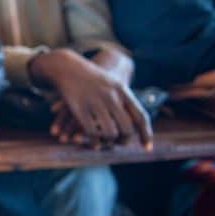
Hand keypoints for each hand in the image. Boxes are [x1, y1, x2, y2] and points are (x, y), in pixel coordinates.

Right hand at [31, 49, 151, 148]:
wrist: (67, 66)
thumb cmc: (90, 77)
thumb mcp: (111, 83)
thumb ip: (123, 100)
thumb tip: (136, 121)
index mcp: (122, 91)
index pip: (140, 117)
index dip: (146, 134)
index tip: (147, 148)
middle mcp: (111, 97)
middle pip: (127, 128)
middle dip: (124, 140)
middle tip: (120, 143)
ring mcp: (95, 103)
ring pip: (110, 133)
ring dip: (109, 142)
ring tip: (106, 143)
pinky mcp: (80, 109)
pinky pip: (91, 132)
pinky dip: (94, 141)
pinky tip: (93, 144)